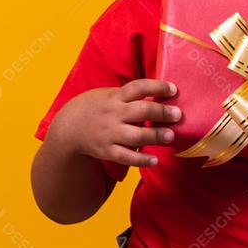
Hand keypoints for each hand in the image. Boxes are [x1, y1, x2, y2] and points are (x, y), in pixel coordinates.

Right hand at [49, 79, 180, 167]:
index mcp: (115, 97)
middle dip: (161, 112)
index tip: (174, 89)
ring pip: (136, 136)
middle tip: (178, 114)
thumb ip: (130, 96)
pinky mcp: (107, 151)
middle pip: (140, 110)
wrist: (69, 128)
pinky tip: (156, 160)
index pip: (138, 87)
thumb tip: (161, 95)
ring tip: (170, 135)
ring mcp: (110, 133)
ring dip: (155, 135)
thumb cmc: (97, 108)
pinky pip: (126, 157)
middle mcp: (113, 114)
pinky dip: (142, 160)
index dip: (157, 86)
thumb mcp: (109, 95)